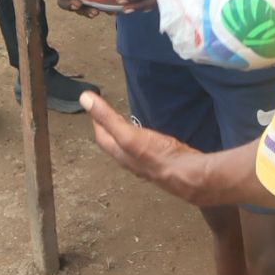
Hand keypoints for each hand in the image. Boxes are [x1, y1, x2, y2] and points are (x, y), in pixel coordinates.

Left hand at [82, 91, 209, 203]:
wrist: (190, 176)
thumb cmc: (158, 156)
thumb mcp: (129, 136)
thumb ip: (107, 117)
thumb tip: (84, 98)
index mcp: (121, 154)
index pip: (103, 136)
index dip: (97, 119)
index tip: (93, 104)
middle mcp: (132, 162)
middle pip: (115, 144)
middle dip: (109, 129)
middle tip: (107, 113)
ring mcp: (149, 164)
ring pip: (131, 149)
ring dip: (125, 136)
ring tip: (127, 124)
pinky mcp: (164, 162)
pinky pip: (147, 150)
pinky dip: (143, 140)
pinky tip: (152, 138)